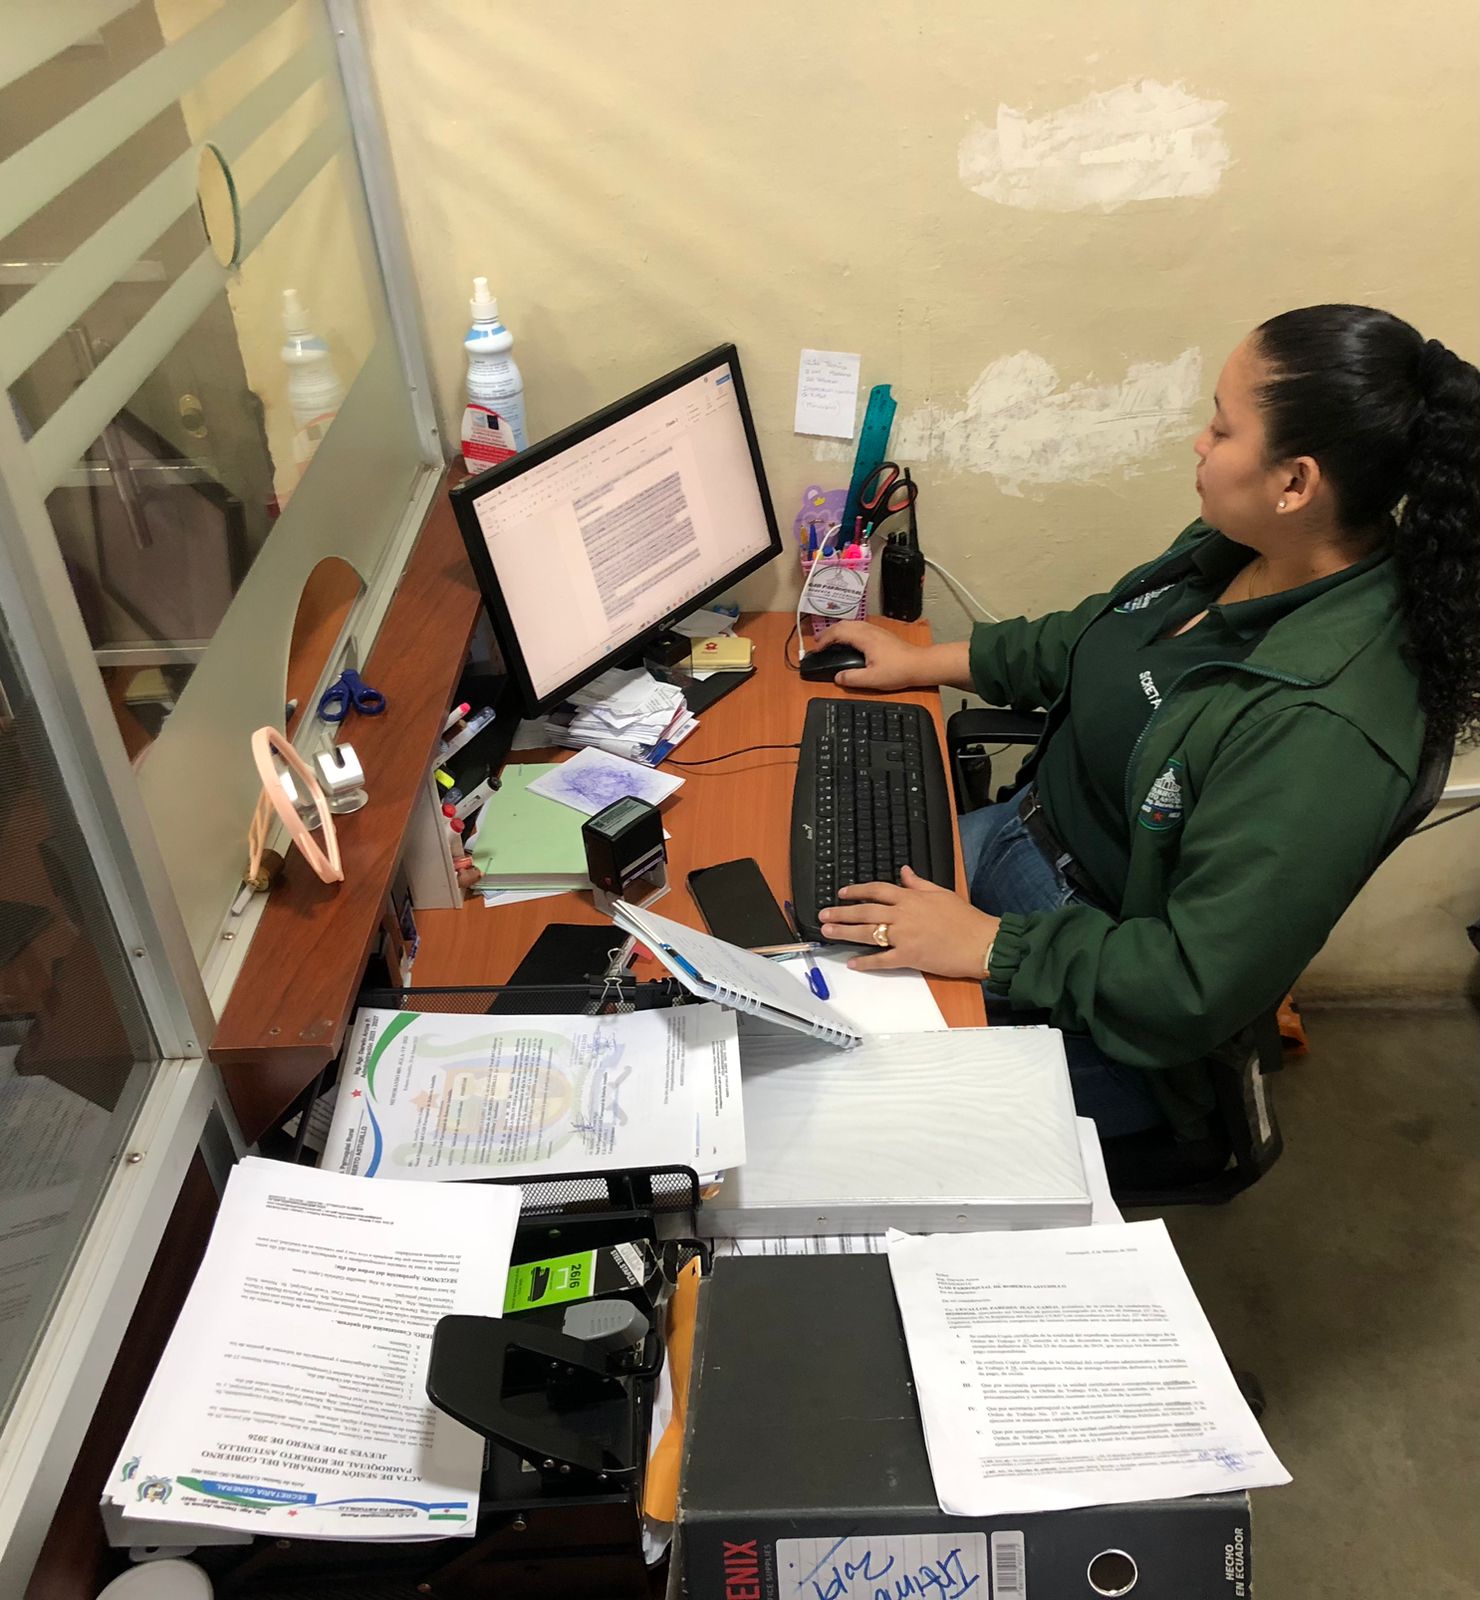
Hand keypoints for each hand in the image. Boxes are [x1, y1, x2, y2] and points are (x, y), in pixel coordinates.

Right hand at [814, 621, 929, 691]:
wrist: (920, 664)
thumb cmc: (899, 671)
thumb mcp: (872, 679)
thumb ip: (852, 678)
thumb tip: (837, 677)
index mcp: (865, 638)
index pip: (838, 632)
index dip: (825, 639)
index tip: (817, 648)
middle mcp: (870, 630)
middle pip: (844, 624)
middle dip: (829, 632)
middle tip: (819, 643)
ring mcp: (877, 630)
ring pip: (852, 624)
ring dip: (839, 630)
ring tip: (831, 640)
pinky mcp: (882, 634)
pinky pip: (860, 627)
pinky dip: (848, 631)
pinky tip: (849, 641)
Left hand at [817, 865, 999, 976]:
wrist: (980, 942)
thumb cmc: (965, 919)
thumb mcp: (941, 893)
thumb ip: (918, 883)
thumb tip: (904, 871)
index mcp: (911, 898)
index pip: (877, 890)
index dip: (857, 891)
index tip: (842, 893)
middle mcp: (904, 915)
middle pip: (866, 911)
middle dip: (842, 912)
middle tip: (824, 914)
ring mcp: (905, 937)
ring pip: (869, 932)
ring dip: (845, 932)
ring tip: (828, 932)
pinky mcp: (910, 957)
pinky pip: (883, 960)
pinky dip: (866, 962)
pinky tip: (853, 963)